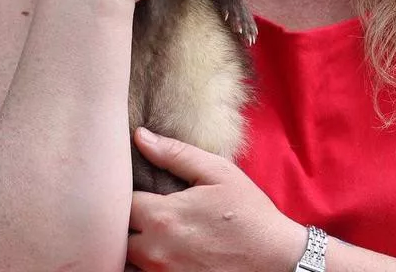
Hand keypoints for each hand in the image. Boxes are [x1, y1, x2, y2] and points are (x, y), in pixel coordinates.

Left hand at [126, 128, 305, 271]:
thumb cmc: (248, 212)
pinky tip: (156, 248)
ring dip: (129, 244)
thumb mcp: (217, 172)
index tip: (132, 185)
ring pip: (127, 259)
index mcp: (164, 216)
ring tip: (142, 229)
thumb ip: (174, 154)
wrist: (278, 260)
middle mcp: (157, 251)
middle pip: (117, 234)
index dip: (121, 192)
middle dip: (123, 220)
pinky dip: (141, 263)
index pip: (120, 203)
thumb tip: (140, 136)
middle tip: (138, 206)